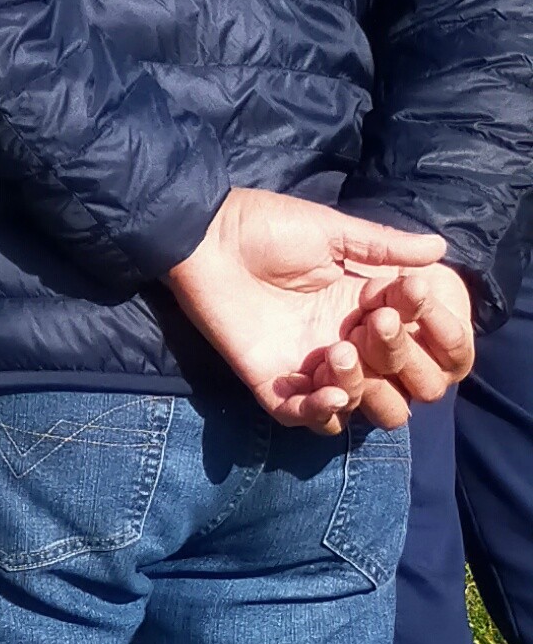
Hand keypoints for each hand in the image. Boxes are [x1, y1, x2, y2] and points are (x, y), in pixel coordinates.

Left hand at [165, 188, 472, 432]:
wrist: (205, 235)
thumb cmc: (266, 225)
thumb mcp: (331, 232)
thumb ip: (382, 247)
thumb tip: (439, 248)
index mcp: (365, 309)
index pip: (418, 342)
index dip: (429, 335)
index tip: (414, 303)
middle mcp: (346, 343)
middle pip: (398, 385)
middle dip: (399, 362)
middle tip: (376, 325)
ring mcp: (310, 366)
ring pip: (359, 405)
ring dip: (360, 389)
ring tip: (340, 352)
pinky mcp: (272, 382)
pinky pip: (306, 418)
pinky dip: (320, 412)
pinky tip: (324, 391)